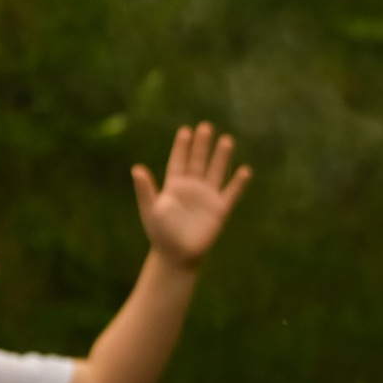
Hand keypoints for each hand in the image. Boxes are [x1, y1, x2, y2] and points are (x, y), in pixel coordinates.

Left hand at [131, 122, 252, 268]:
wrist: (176, 256)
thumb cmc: (160, 233)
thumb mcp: (150, 210)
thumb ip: (145, 190)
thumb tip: (136, 168)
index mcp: (174, 186)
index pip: (179, 161)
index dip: (182, 147)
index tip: (186, 130)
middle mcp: (192, 188)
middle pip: (198, 162)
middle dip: (202, 145)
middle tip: (206, 127)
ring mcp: (207, 197)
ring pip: (215, 172)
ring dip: (221, 157)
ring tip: (226, 139)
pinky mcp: (220, 210)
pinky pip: (231, 193)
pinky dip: (238, 183)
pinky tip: (245, 170)